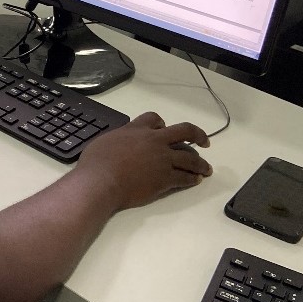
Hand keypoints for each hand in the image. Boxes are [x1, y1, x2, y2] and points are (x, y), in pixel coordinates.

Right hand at [74, 112, 210, 210]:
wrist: (101, 182)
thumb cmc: (96, 163)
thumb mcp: (104, 141)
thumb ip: (118, 139)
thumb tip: (119, 142)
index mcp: (137, 129)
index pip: (155, 119)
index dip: (162, 124)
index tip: (165, 129)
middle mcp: (155, 141)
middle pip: (184, 131)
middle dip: (198, 135)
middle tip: (204, 142)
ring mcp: (163, 160)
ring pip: (190, 158)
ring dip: (201, 163)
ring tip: (206, 169)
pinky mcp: (165, 178)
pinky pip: (184, 177)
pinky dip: (192, 179)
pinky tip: (195, 181)